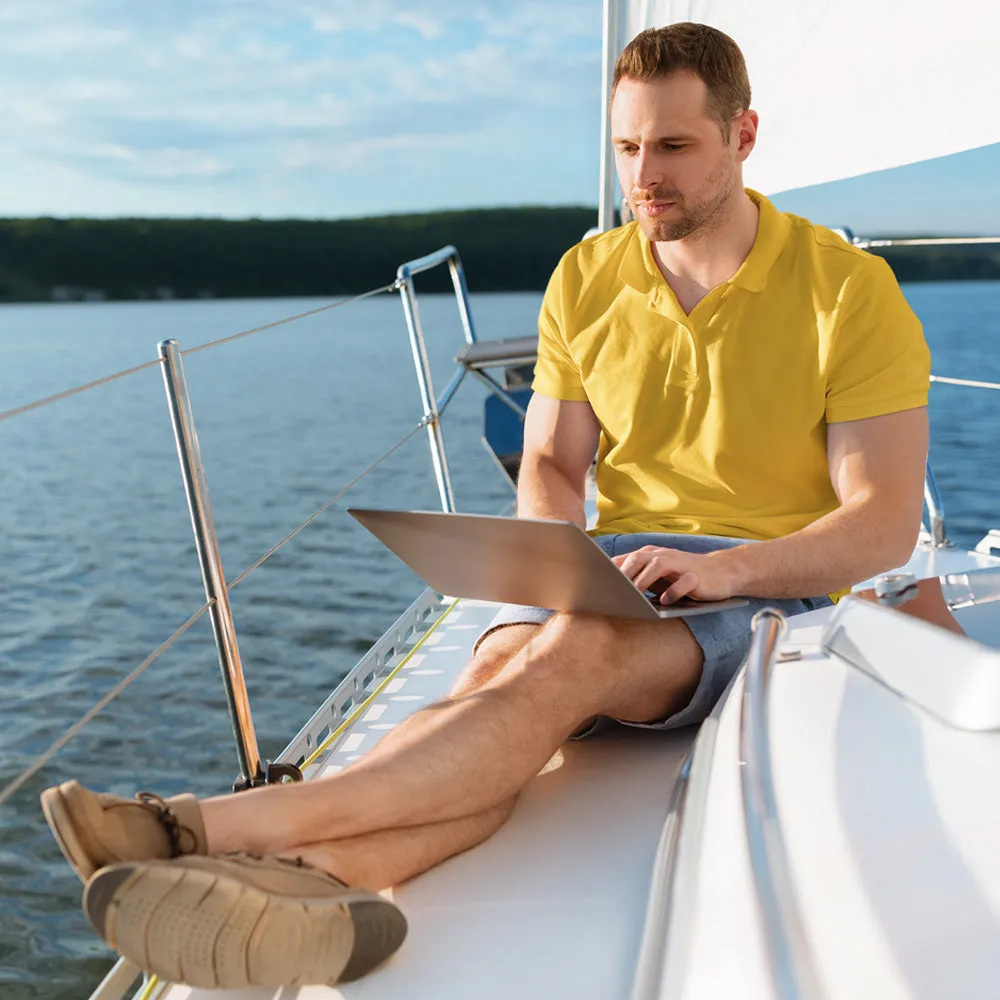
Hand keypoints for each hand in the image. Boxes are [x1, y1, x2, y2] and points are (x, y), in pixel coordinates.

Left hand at [611, 545, 740, 603]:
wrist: (721, 572)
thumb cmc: (684, 575)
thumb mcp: (659, 575)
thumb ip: (639, 578)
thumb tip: (612, 591)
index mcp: (652, 555)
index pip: (628, 558)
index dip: (611, 569)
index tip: (596, 583)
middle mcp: (665, 556)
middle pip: (639, 558)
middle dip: (624, 573)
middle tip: (611, 590)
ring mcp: (681, 564)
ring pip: (658, 566)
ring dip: (644, 580)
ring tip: (633, 595)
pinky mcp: (696, 576)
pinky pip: (683, 582)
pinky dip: (673, 590)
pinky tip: (666, 600)